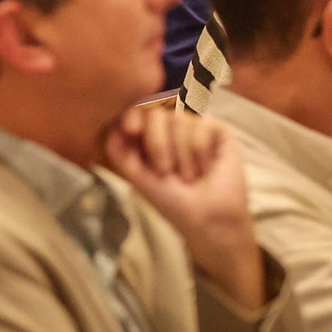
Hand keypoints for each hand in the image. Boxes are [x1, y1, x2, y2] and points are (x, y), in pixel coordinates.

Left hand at [105, 108, 264, 310]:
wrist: (207, 220)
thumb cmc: (173, 202)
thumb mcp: (138, 177)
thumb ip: (120, 151)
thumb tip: (111, 125)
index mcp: (152, 137)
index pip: (139, 112)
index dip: (133, 114)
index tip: (130, 129)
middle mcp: (173, 128)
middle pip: (157, 112)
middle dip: (157, 144)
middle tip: (166, 171)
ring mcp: (196, 127)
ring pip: (180, 119)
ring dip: (181, 155)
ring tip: (191, 176)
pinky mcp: (219, 131)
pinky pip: (202, 125)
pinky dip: (200, 151)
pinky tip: (206, 168)